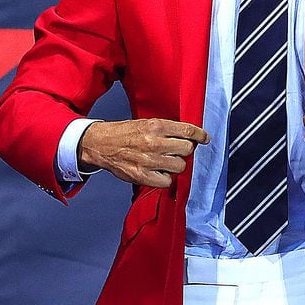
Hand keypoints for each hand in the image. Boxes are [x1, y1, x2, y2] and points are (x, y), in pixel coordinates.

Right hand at [78, 118, 208, 188]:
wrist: (100, 144)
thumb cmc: (125, 133)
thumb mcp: (146, 123)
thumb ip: (167, 129)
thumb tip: (189, 136)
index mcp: (155, 126)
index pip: (187, 130)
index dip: (200, 135)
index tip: (204, 138)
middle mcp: (154, 142)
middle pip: (187, 150)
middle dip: (185, 150)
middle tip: (178, 151)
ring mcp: (148, 160)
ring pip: (180, 166)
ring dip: (176, 165)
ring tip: (166, 161)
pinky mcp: (142, 176)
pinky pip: (167, 181)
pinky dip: (165, 178)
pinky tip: (159, 172)